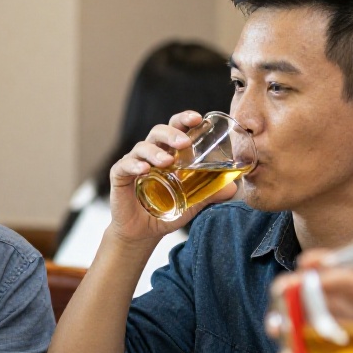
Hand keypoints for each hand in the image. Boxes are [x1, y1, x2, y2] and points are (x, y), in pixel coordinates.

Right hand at [107, 110, 235, 244]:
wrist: (143, 233)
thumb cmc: (166, 211)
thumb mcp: (193, 202)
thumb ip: (211, 193)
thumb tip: (234, 188)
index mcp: (169, 152)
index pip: (176, 127)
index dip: (184, 119)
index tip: (197, 119)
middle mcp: (151, 153)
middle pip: (158, 131)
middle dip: (172, 133)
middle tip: (184, 143)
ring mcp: (134, 163)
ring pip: (142, 147)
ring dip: (155, 151)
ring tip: (167, 161)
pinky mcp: (119, 176)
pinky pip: (125, 165)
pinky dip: (134, 164)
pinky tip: (144, 169)